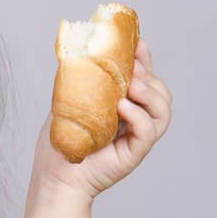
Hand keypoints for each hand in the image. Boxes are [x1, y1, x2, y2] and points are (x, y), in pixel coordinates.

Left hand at [36, 39, 172, 197]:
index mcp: (123, 104)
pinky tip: (123, 107)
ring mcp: (137, 136)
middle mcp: (135, 119)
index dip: (144, 59)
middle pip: (160, 91)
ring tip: (132, 85)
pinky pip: (148, 130)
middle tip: (133, 67)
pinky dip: (139, 115)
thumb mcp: (69, 101)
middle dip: (149, 74)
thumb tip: (77, 49)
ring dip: (150, 92)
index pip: (143, 78)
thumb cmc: (61, 142)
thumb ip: (79, 79)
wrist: (54, 175)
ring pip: (162, 110)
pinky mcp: (135, 152)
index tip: (137, 42)